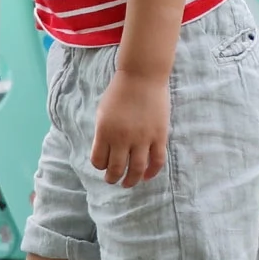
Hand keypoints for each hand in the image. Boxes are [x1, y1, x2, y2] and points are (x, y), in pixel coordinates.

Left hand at [91, 68, 168, 186]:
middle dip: (112, 178)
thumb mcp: (103, 112)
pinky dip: (151, 172)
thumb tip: (106, 154)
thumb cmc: (119, 92)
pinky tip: (146, 176)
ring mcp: (143, 138)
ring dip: (131, 180)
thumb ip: (103, 133)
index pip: (98, 160)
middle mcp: (123, 137)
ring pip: (136, 169)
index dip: (99, 166)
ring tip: (128, 183)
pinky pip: (156, 161)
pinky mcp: (159, 136)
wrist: (142, 76)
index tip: (102, 165)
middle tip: (112, 180)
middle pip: (116, 168)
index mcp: (105, 130)